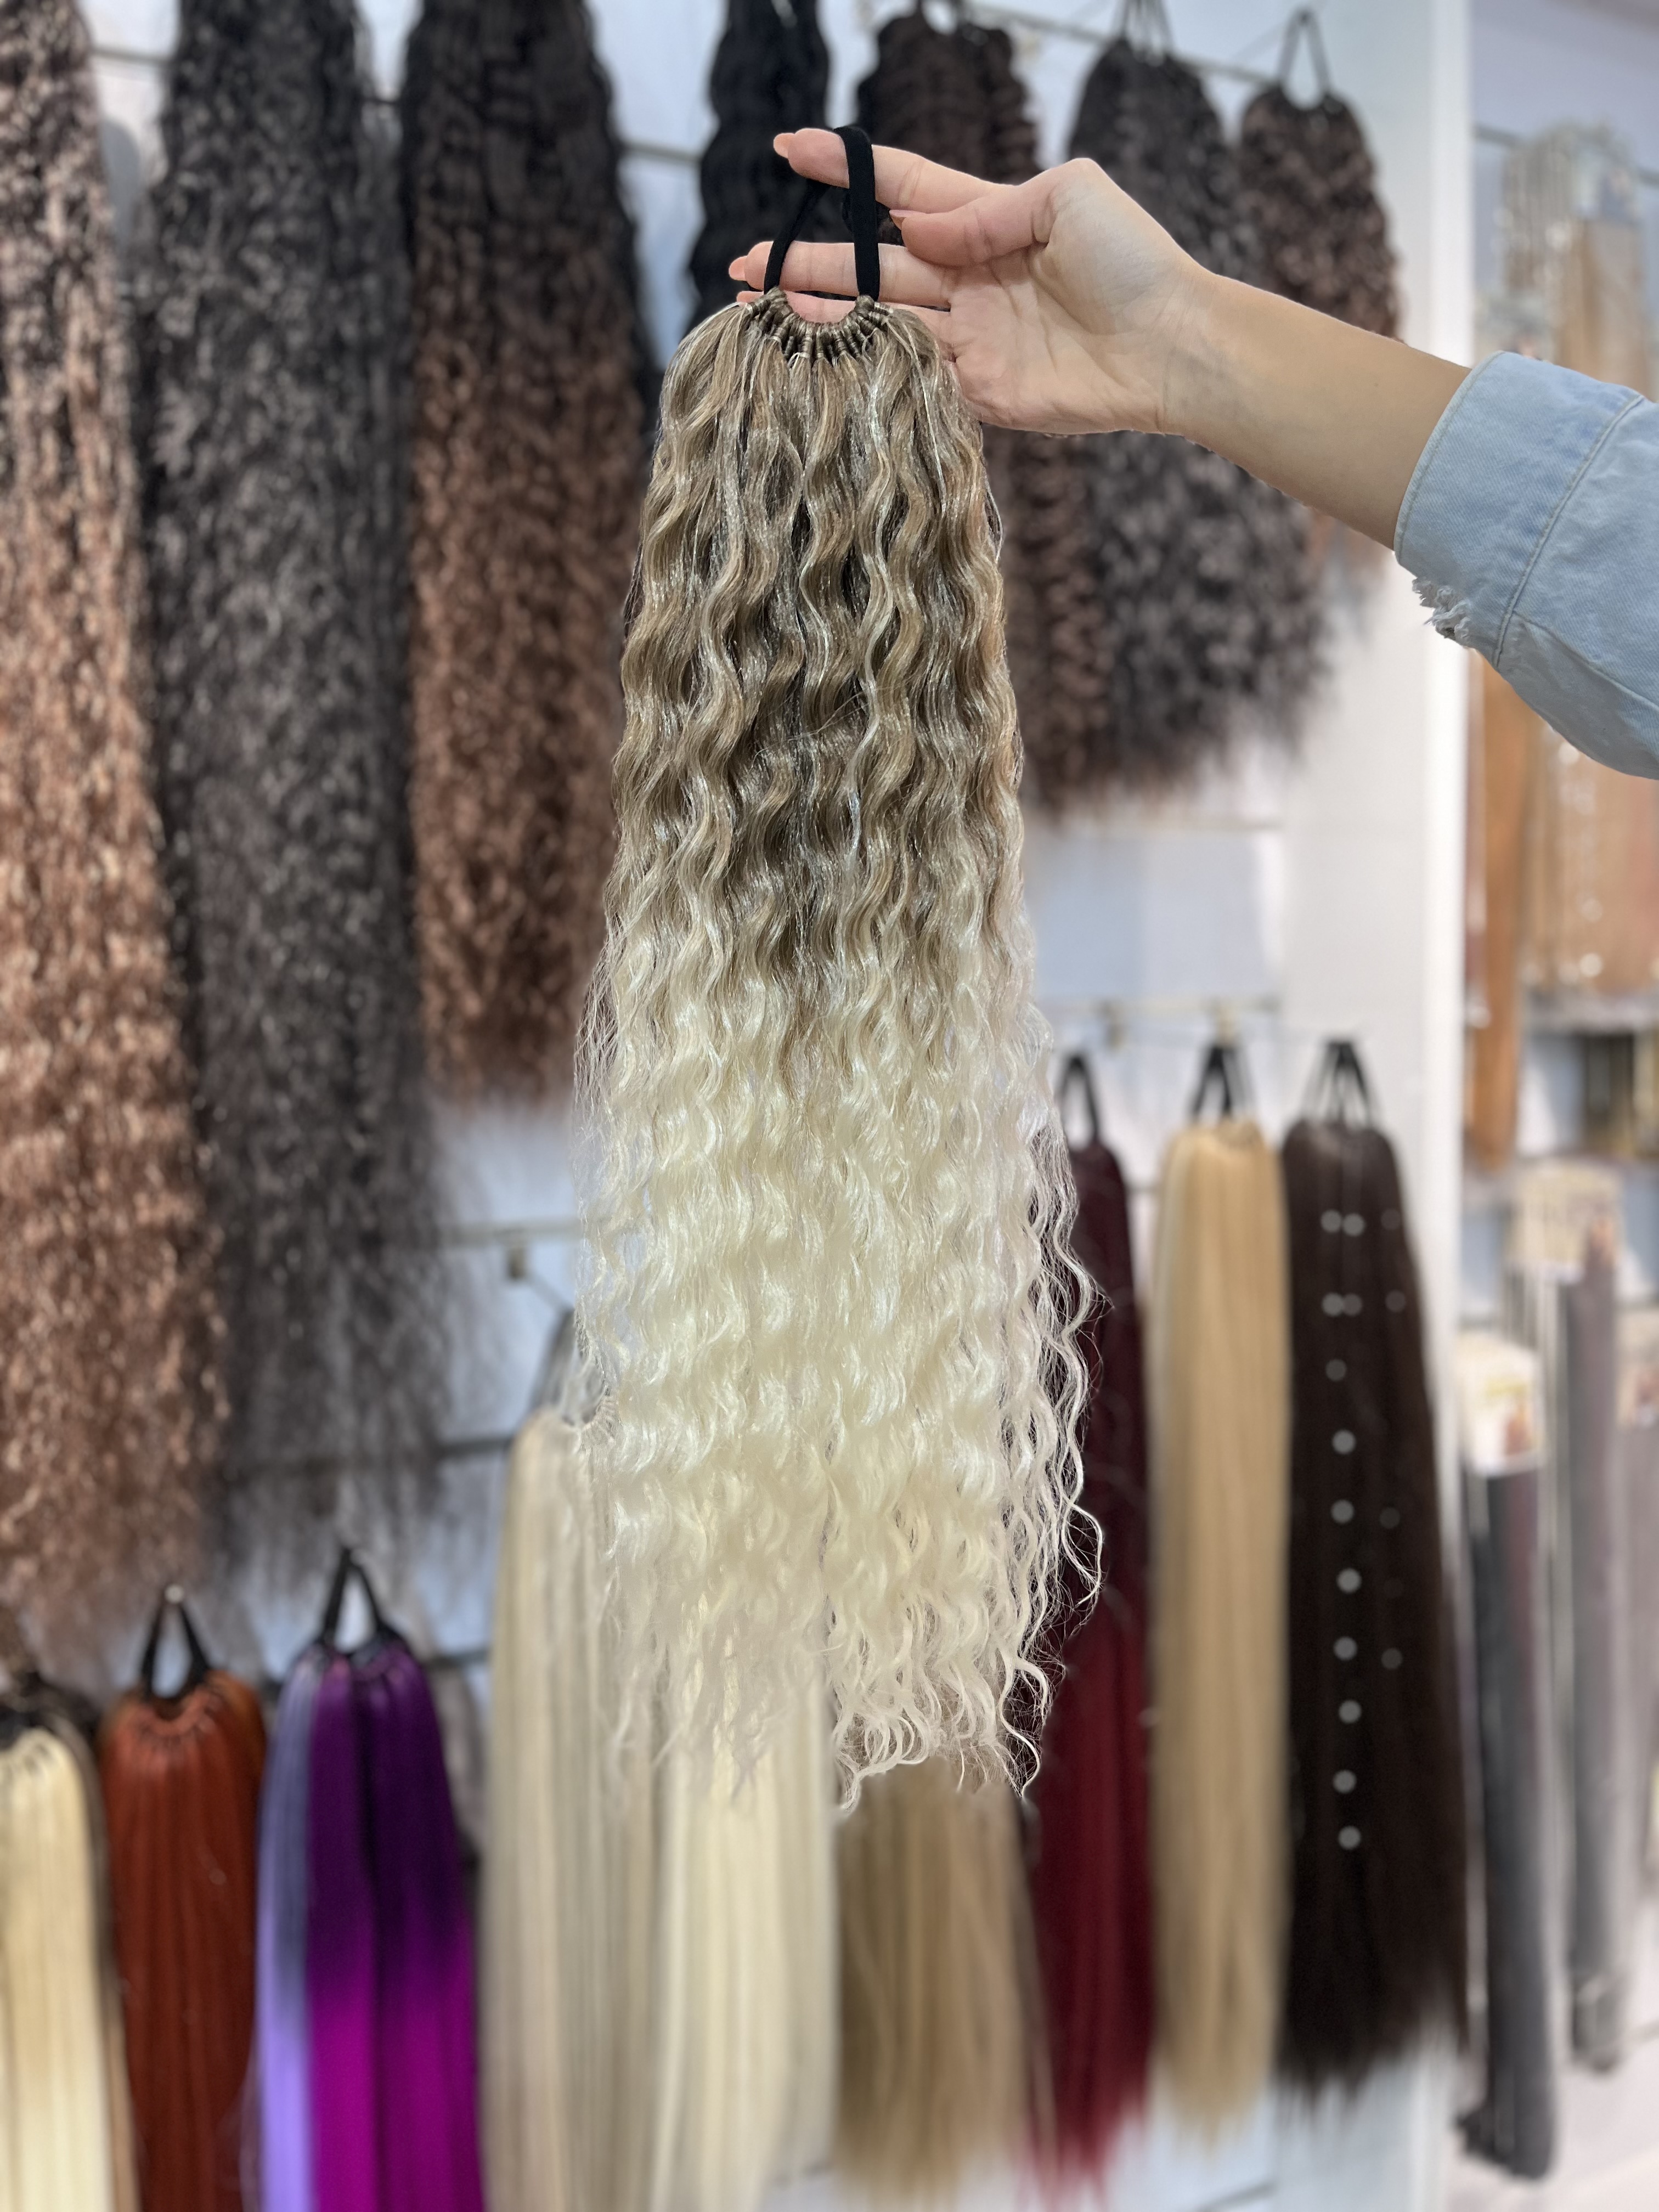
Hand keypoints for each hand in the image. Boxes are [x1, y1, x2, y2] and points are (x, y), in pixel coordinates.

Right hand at [728, 128, 1203, 436]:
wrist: (1171, 344)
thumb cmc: (1132, 259)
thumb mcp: (1066, 195)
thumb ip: (985, 208)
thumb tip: (916, 226)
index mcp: (988, 220)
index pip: (902, 186)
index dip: (847, 169)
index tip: (792, 150)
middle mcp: (969, 279)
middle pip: (874, 265)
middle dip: (811, 261)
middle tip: (749, 264)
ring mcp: (970, 338)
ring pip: (880, 323)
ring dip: (824, 314)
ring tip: (767, 307)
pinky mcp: (979, 391)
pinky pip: (910, 377)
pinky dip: (866, 368)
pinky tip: (821, 358)